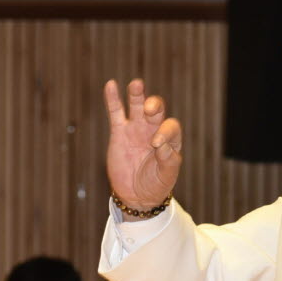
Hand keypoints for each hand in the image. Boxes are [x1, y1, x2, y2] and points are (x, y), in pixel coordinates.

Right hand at [104, 78, 182, 214]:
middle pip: (156, 110)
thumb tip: (160, 144)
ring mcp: (136, 129)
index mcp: (170, 139)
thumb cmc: (156, 184)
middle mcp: (154, 130)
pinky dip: (113, 99)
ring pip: (137, 106)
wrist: (136, 195)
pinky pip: (116, 112)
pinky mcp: (119, 132)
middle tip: (149, 109)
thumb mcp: (166, 176)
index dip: (164, 131)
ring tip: (137, 84)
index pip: (170, 126)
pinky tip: (111, 85)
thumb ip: (167, 160)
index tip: (155, 144)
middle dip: (154, 106)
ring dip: (137, 94)